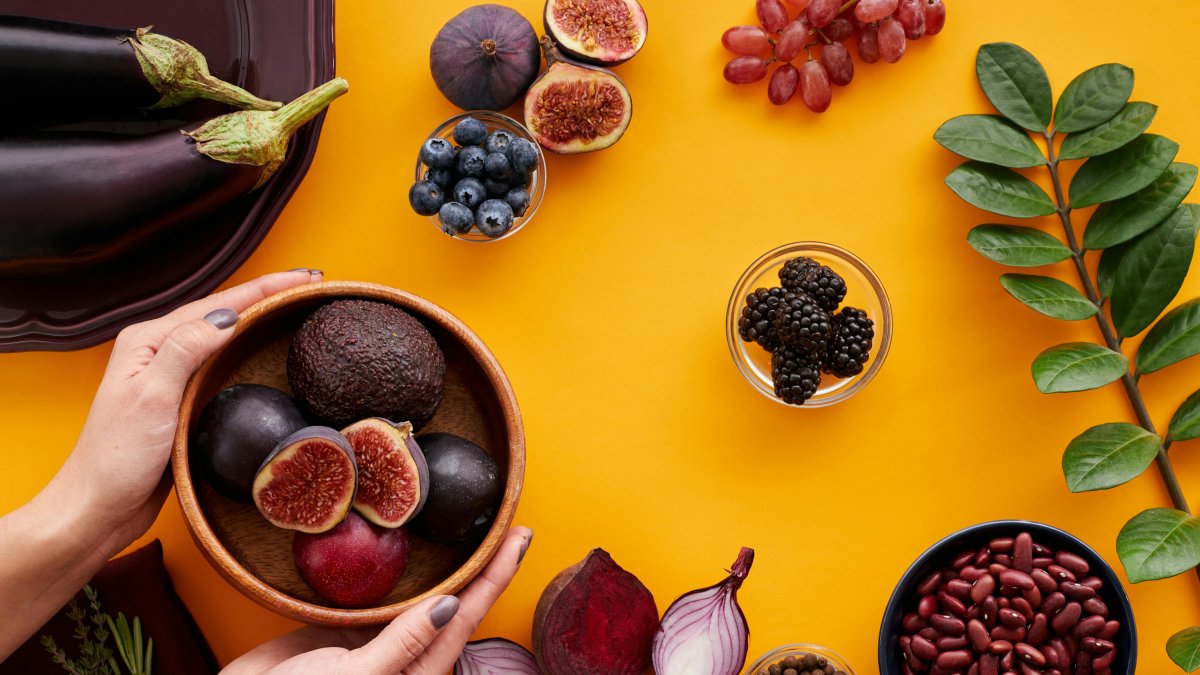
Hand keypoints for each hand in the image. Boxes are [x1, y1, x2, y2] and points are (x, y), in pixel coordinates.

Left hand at [45, 269, 321, 555]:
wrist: (98, 507)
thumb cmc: (116, 458)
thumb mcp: (152, 398)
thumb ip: (185, 351)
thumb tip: (227, 317)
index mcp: (148, 341)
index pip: (217, 305)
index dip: (265, 289)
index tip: (305, 278)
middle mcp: (157, 351)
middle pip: (221, 312)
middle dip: (266, 296)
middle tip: (310, 287)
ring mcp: (168, 375)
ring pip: (222, 336)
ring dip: (258, 319)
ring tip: (294, 308)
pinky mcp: (179, 400)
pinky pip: (220, 363)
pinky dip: (246, 350)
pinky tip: (262, 352)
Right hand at [221, 526, 532, 674]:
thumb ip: (405, 641)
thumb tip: (453, 603)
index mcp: (419, 670)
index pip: (468, 613)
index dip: (496, 574)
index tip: (519, 537)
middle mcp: (405, 655)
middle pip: (456, 601)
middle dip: (483, 564)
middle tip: (507, 524)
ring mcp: (377, 643)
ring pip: (423, 595)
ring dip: (449, 564)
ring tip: (469, 529)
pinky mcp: (345, 632)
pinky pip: (383, 596)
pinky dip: (400, 568)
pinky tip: (405, 545)